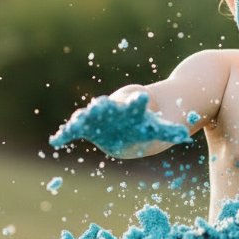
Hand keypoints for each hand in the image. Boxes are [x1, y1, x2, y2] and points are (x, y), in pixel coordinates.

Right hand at [49, 93, 193, 156]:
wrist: (133, 116)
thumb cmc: (148, 120)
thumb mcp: (160, 126)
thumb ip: (169, 130)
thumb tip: (182, 135)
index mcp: (134, 106)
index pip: (136, 102)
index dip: (137, 100)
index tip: (140, 97)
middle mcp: (114, 108)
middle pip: (109, 107)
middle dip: (104, 107)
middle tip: (100, 104)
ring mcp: (99, 116)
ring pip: (90, 115)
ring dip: (84, 118)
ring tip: (77, 121)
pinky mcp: (88, 127)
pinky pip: (75, 131)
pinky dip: (65, 134)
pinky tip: (55, 141)